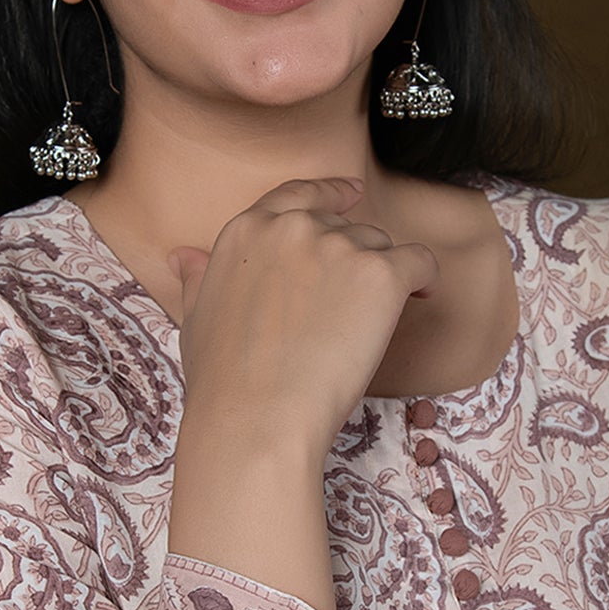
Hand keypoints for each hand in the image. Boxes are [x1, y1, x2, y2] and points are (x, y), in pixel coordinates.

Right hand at [166, 176, 439, 465]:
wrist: (256, 418)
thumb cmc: (223, 381)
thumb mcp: (196, 318)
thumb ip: (198, 278)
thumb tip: (183, 256)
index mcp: (247, 230)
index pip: (299, 194)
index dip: (331, 191)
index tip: (353, 193)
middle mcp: (293, 227)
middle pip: (345, 227)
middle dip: (354, 259)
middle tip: (352, 305)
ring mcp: (338, 247)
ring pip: (380, 247)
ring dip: (380, 278)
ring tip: (368, 324)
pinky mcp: (380, 275)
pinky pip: (420, 262)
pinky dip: (424, 279)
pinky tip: (421, 297)